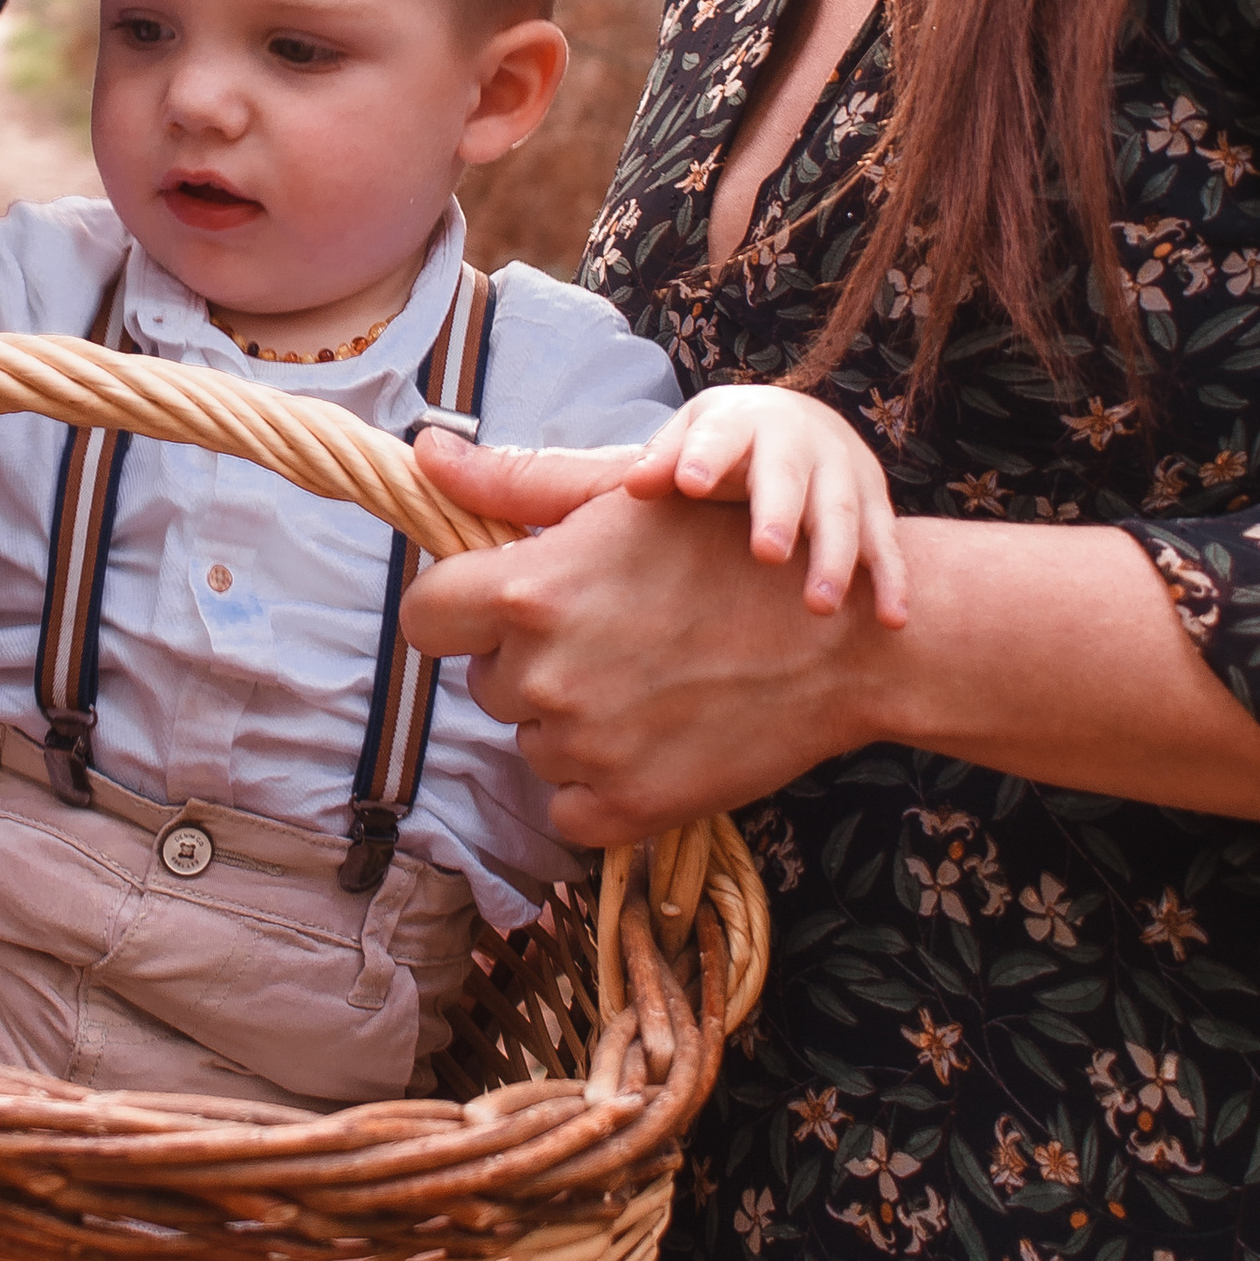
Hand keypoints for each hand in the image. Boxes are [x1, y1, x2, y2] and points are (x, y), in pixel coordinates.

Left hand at [402, 423, 881, 843]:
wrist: (837, 640)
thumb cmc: (730, 549)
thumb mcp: (624, 499)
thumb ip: (515, 484)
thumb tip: (422, 452)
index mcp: (529, 593)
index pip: (425, 617)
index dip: (456, 612)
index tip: (497, 610)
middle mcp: (544, 674)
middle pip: (487, 681)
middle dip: (531, 661)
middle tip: (613, 635)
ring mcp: (584, 749)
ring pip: (532, 741)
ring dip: (570, 721)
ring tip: (648, 680)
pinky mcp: (626, 808)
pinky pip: (566, 807)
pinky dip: (597, 784)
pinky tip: (650, 739)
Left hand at [624, 384, 908, 625]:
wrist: (796, 422)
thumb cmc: (724, 444)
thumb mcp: (688, 437)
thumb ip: (659, 461)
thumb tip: (634, 487)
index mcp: (741, 421)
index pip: (720, 436)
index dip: (705, 456)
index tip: (688, 483)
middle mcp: (798, 439)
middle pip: (788, 475)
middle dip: (779, 511)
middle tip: (766, 553)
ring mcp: (843, 469)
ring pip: (843, 512)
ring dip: (836, 558)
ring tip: (820, 606)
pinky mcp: (875, 501)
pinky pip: (886, 541)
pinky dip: (892, 579)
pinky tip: (892, 619)